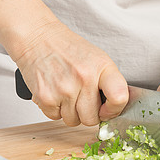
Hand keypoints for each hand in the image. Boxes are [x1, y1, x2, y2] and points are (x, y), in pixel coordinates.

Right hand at [14, 22, 128, 125]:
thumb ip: (111, 83)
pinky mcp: (45, 97)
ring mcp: (64, 89)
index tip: (108, 109)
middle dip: (88, 113)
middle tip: (82, 98)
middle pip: (92, 119)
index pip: (119, 97)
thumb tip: (122, 106)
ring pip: (73, 121)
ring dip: (70, 112)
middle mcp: (84, 78)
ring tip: (66, 92)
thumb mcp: (98, 59)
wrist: (37, 38)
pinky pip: (55, 117)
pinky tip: (55, 92)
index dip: (115, 110)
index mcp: (102, 67)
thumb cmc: (69, 50)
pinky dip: (55, 109)